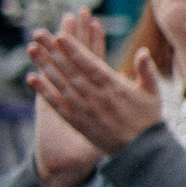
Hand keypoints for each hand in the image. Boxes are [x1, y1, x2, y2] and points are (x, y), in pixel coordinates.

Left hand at [26, 12, 162, 186]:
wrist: (141, 151)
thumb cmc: (148, 119)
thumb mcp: (153, 93)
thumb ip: (147, 71)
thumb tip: (142, 51)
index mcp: (115, 87)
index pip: (90, 64)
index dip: (74, 50)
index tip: (60, 36)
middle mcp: (97, 97)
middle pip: (71, 70)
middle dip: (54, 51)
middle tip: (39, 35)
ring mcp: (85, 110)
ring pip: (61, 84)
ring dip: (45, 66)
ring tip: (32, 50)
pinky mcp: (78, 122)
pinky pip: (58, 105)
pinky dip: (44, 91)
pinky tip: (32, 79)